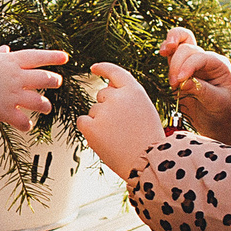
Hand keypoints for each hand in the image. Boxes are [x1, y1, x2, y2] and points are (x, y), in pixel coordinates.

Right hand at [0, 46, 68, 131]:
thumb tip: (5, 50)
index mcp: (11, 62)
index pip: (37, 57)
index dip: (53, 57)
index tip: (65, 58)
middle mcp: (16, 77)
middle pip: (45, 78)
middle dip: (53, 81)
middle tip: (57, 82)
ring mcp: (13, 95)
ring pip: (39, 101)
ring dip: (45, 105)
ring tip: (46, 108)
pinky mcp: (5, 111)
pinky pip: (22, 121)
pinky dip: (26, 125)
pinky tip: (27, 126)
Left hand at [75, 62, 164, 178]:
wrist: (148, 162)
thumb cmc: (147, 139)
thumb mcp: (145, 109)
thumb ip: (128, 96)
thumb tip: (108, 87)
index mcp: (134, 90)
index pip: (115, 72)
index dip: (103, 68)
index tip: (94, 68)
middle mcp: (118, 97)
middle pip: (102, 94)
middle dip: (107, 106)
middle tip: (122, 125)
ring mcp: (103, 111)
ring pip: (93, 110)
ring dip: (100, 121)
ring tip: (117, 136)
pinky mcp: (91, 126)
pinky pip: (82, 121)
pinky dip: (89, 129)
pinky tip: (103, 139)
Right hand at [160, 27, 230, 144]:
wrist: (218, 122)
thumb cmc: (222, 111)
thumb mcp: (217, 103)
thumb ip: (201, 91)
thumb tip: (183, 82)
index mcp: (219, 65)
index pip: (200, 57)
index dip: (187, 67)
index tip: (179, 84)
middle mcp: (206, 60)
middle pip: (188, 48)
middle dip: (177, 64)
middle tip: (174, 85)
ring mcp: (193, 62)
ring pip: (181, 43)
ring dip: (170, 50)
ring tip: (164, 60)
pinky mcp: (180, 68)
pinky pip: (173, 51)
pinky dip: (166, 48)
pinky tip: (162, 52)